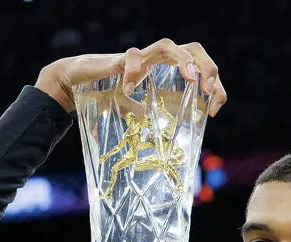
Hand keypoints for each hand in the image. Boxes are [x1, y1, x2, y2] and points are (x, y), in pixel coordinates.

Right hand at [34, 38, 226, 116]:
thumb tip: (167, 146)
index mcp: (166, 71)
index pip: (201, 67)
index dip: (215, 85)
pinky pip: (129, 56)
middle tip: (209, 90)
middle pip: (192, 48)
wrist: (76, 80)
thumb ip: (151, 119)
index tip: (215, 108)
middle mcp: (156, 60)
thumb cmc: (108, 94)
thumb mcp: (136, 111)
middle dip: (207, 66)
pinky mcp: (117, 59)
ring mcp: (139, 57)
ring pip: (167, 45)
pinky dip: (133, 70)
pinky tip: (129, 89)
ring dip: (184, 60)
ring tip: (191, 79)